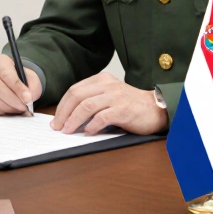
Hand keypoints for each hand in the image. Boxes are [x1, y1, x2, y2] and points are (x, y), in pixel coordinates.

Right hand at [0, 54, 41, 114]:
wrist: (11, 83)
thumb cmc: (20, 79)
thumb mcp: (30, 77)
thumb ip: (32, 85)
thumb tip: (28, 98)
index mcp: (0, 62)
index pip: (7, 75)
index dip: (17, 88)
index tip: (28, 99)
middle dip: (14, 100)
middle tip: (25, 107)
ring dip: (9, 107)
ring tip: (19, 107)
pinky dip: (3, 110)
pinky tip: (10, 107)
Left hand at [50, 72, 166, 134]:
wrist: (155, 109)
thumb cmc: (130, 105)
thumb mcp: (109, 95)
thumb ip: (92, 100)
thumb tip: (68, 117)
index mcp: (101, 80)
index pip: (74, 90)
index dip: (62, 105)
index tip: (56, 119)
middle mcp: (107, 85)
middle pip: (76, 96)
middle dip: (63, 113)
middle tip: (58, 127)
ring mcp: (115, 97)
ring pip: (86, 106)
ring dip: (73, 120)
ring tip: (68, 131)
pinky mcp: (123, 110)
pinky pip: (101, 118)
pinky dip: (91, 126)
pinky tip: (87, 133)